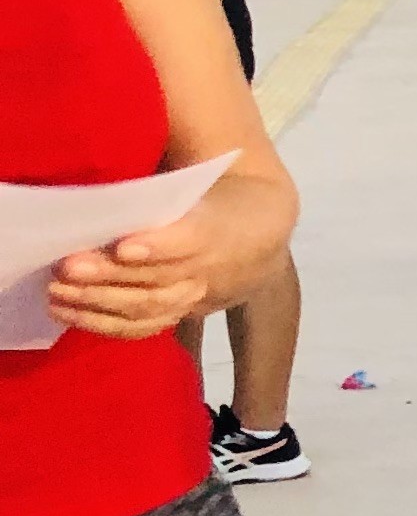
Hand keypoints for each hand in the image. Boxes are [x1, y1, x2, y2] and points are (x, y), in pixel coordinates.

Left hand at [48, 203, 251, 339]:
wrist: (260, 237)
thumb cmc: (215, 203)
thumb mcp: (200, 188)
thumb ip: (156, 193)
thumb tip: (104, 196)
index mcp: (215, 228)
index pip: (189, 240)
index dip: (157, 247)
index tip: (123, 247)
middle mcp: (206, 269)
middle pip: (157, 279)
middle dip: (110, 276)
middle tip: (68, 267)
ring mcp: (193, 296)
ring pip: (147, 306)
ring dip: (98, 303)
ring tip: (57, 292)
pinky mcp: (179, 314)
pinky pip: (142, 327)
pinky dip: (103, 324)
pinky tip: (68, 314)